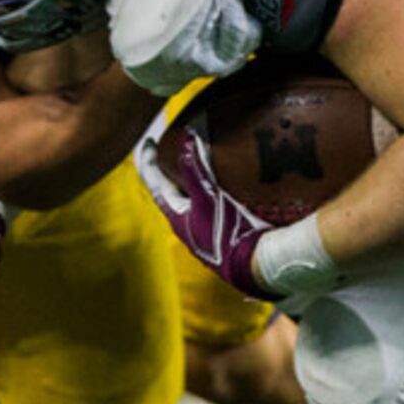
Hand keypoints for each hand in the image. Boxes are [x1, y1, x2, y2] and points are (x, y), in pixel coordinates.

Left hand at [136, 119, 277, 299]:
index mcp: (178, 219)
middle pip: (174, 191)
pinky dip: (218, 187)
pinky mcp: (228, 230)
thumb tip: (186, 139)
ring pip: (196, 197)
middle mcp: (189, 225)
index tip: (147, 142)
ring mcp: (208, 230)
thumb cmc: (227, 233)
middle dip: (173, 169)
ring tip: (203, 157)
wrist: (256, 264)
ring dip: (197, 178)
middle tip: (175, 147)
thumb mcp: (208, 198)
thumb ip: (194, 170)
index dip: (149, 163)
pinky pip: (217, 202)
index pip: (156, 185)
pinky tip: (232, 179)